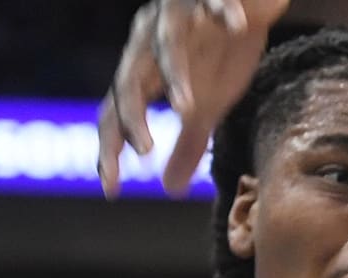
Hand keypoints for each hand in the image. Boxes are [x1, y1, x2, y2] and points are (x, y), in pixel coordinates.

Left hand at [98, 0, 288, 198]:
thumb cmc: (221, 50)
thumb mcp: (207, 104)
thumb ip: (186, 143)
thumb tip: (170, 189)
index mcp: (144, 69)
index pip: (115, 112)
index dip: (110, 148)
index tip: (111, 189)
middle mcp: (151, 39)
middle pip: (130, 80)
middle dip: (132, 116)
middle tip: (144, 153)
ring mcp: (179, 12)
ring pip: (169, 43)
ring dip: (176, 75)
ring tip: (187, 108)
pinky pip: (215, 0)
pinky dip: (225, 12)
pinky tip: (236, 26)